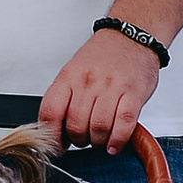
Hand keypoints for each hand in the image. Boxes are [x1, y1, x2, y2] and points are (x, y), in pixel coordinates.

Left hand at [37, 24, 161, 152]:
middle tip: (84, 139)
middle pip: (75, 126)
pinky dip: (117, 140)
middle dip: (78, 141)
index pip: (50, 113)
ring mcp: (111, 88)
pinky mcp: (133, 94)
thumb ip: (64, 98)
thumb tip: (56, 130)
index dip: (52, 137)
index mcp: (68, 77)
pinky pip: (123, 125)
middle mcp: (87, 82)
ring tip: (99, 140)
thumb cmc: (103, 56)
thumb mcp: (74, 71)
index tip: (57, 146)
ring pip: (98, 129)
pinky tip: (114, 144)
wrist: (131, 37)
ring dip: (97, 142)